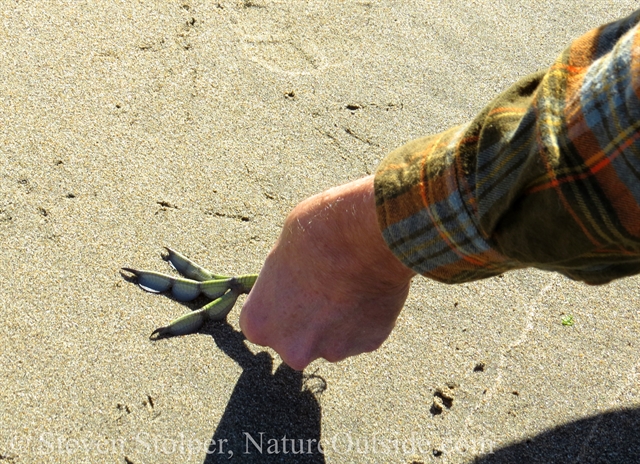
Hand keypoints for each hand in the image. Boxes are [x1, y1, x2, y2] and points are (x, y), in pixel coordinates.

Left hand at [239, 175, 415, 369]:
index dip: (278, 307)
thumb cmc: (318, 235)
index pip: (261, 325)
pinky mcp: (367, 346)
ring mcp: (332, 350)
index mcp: (260, 323)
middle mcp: (292, 347)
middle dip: (308, 323)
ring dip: (339, 322)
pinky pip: (364, 335)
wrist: (367, 237)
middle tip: (323, 290)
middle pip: (296, 341)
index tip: (292, 291)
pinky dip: (366, 320)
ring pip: (333, 340)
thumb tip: (289, 281)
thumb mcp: (281, 250)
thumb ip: (280, 281)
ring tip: (350, 286)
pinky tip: (369, 292)